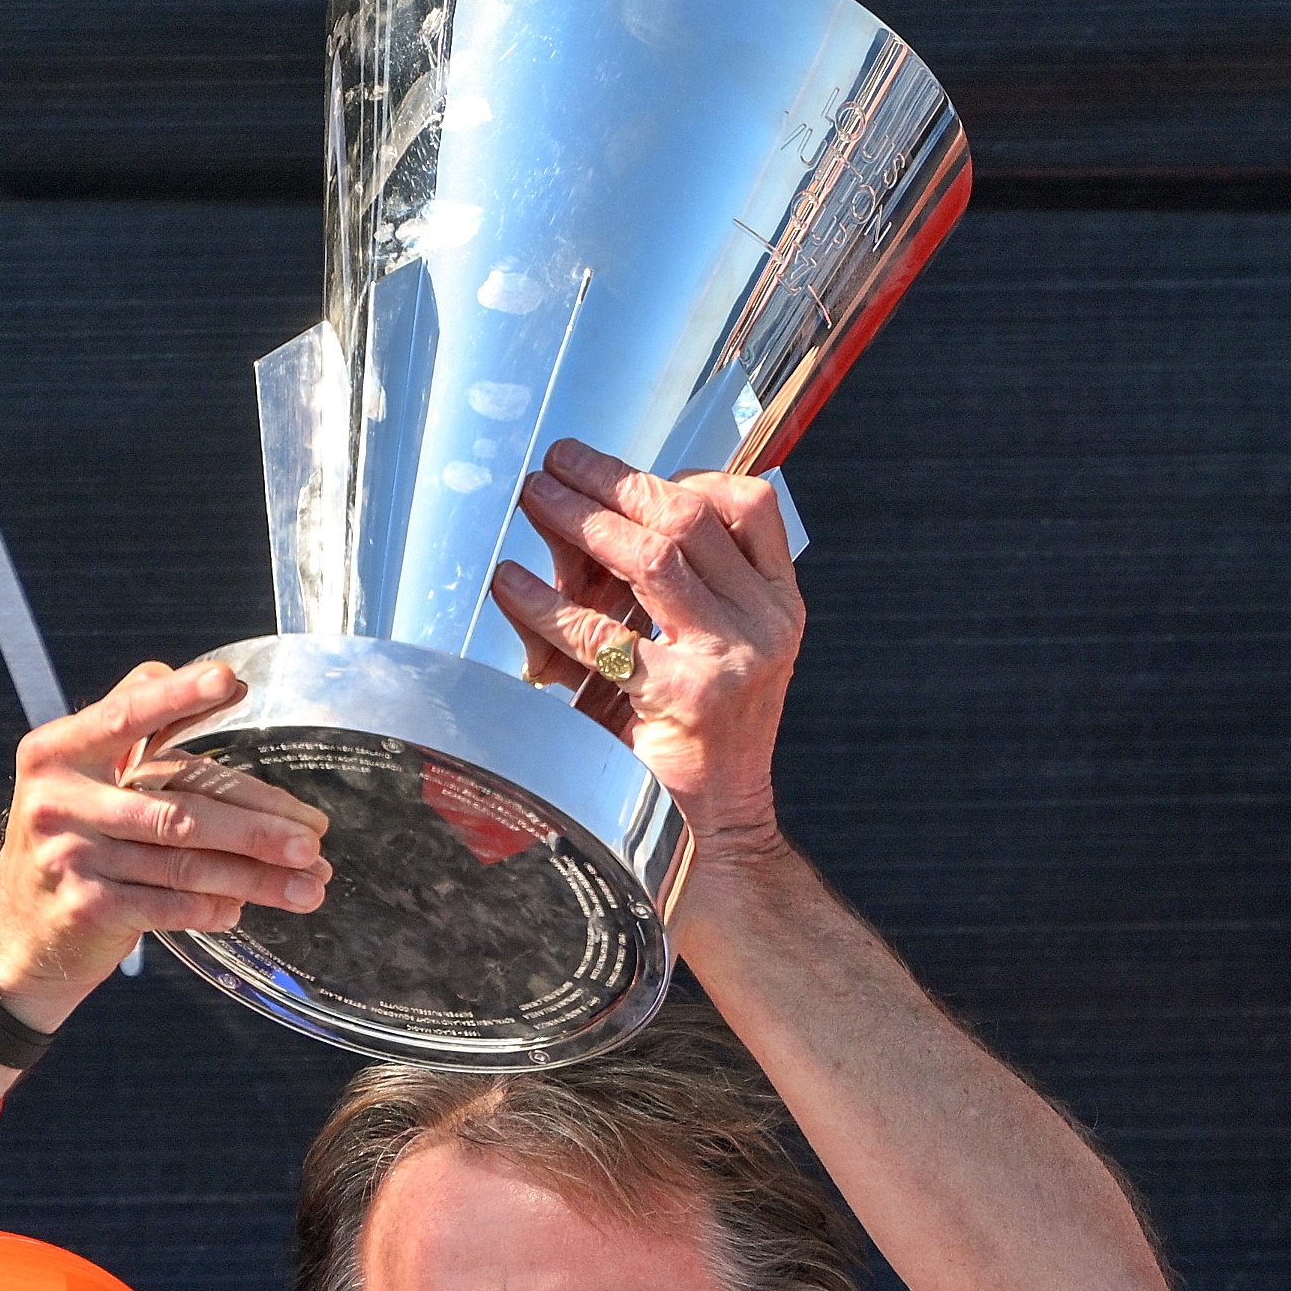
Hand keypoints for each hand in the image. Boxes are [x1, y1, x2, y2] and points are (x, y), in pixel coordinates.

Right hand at [0, 658, 330, 1002]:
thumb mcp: (78, 772)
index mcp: (59, 751)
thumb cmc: (67, 835)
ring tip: (307, 883)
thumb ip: (134, 721)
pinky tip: (243, 907)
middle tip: (313, 836)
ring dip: (254, 877)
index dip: (178, 699)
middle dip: (256, 824)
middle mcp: (59, 799)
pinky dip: (212, 907)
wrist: (13, 930)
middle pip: (178, 806)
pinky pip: (167, 906)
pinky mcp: (86, 908)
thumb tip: (219, 679)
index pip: (127, 716)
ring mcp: (71, 856)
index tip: (229, 682)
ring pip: (184, 863)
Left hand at [486, 439, 799, 859]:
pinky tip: (510, 583)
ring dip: (583, 518)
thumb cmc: (698, 736)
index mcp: (781, 605)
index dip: (685, 474)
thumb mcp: (708, 651)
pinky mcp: (685, 700)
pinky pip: (603, 634)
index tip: (626, 472)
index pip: (750, 506)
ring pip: (653, 557)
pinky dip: (547, 602)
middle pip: (689, 519)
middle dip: (615, 481)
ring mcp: (731, 660)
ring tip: (533, 497)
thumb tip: (580, 524)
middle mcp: (766, 624)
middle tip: (556, 461)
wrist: (719, 828)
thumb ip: (670, 592)